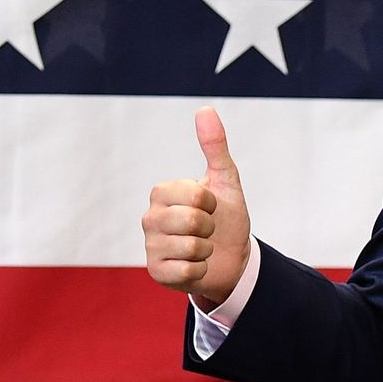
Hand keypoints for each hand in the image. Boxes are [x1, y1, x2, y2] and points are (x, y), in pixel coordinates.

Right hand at [142, 106, 250, 308]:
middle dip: (211, 227)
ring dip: (208, 250)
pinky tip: (196, 265)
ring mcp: (150, 246)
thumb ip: (215, 146)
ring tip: (203, 247)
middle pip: (193, 221)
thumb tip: (204, 109)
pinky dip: (201, 270)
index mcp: (162, 192)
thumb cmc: (226, 217)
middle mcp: (150, 218)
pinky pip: (187, 272)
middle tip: (208, 229)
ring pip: (192, 248)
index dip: (212, 202)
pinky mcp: (157, 272)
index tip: (210, 206)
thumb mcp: (225, 181)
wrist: (233, 258)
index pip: (194, 195)